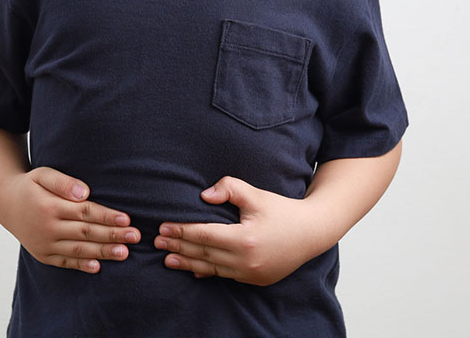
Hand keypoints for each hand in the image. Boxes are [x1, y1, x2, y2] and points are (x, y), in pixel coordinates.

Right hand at [0, 166, 138, 273]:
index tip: (127, 219)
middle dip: (113, 235)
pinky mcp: (42, 255)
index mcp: (49, 207)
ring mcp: (44, 244)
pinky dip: (81, 266)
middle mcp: (47, 228)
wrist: (5, 203)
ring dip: (103, 252)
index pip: (85, 213)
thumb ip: (63, 182)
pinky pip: (65, 262)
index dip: (107, 216)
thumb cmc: (30, 186)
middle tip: (135, 237)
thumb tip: (85, 193)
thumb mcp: (42, 174)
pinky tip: (98, 266)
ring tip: (124, 252)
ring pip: (79, 250)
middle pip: (86, 233)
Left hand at [154, 176, 323, 285]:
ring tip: (167, 259)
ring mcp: (251, 274)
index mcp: (245, 239)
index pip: (204, 235)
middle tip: (157, 242)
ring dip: (188, 263)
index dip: (182, 231)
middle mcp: (246, 261)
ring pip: (212, 268)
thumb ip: (230, 189)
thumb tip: (204, 195)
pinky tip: (193, 270)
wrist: (312, 233)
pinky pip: (226, 276)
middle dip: (178, 247)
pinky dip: (208, 271)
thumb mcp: (257, 195)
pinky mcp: (255, 279)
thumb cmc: (283, 211)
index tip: (163, 227)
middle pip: (204, 253)